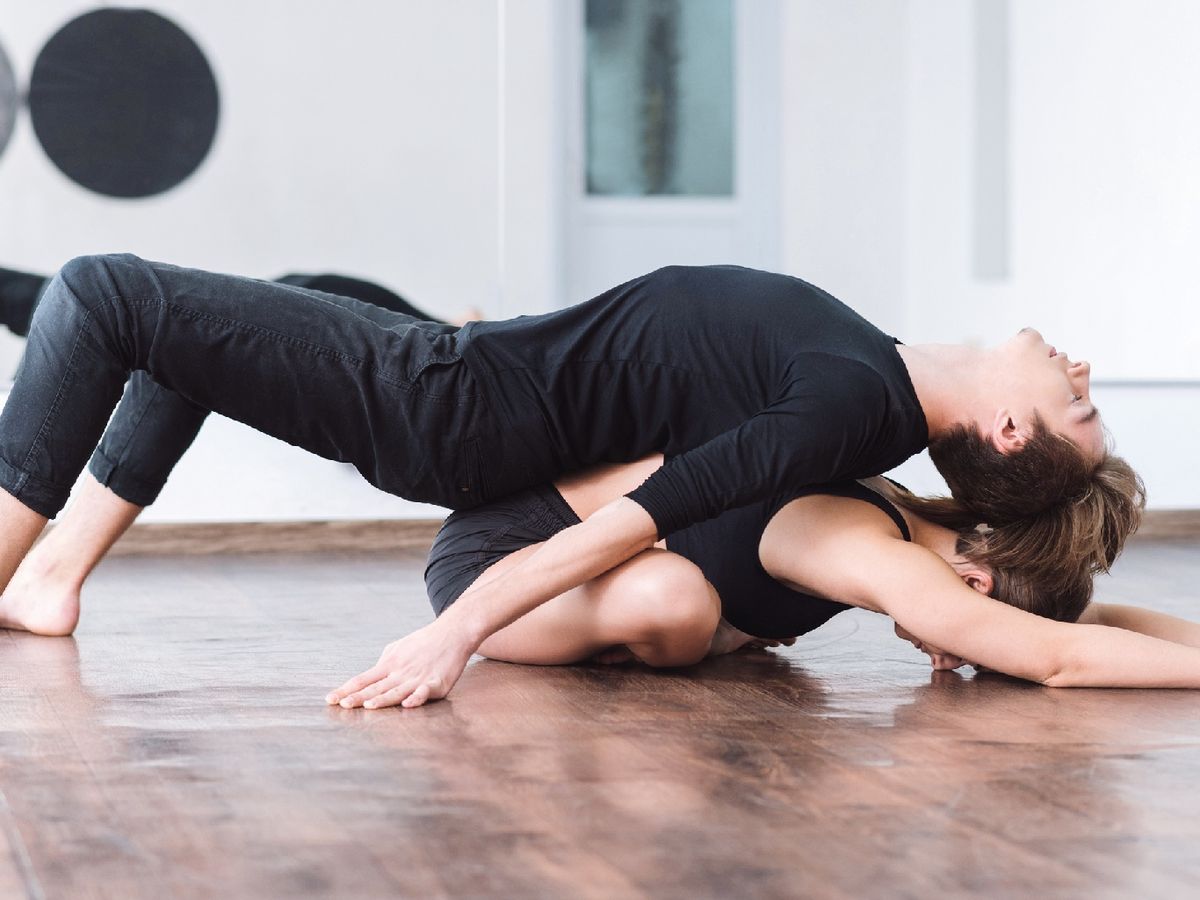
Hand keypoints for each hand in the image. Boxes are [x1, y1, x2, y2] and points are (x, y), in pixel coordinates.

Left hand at [326, 619, 475, 709]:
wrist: (453, 632)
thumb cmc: (425, 641)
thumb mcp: (398, 648)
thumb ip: (384, 663)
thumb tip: (371, 674)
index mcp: (389, 664)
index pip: (363, 679)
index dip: (346, 689)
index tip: (330, 699)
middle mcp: (400, 672)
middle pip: (376, 687)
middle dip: (358, 697)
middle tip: (343, 705)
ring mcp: (417, 677)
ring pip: (397, 691)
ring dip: (383, 699)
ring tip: (369, 706)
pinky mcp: (436, 682)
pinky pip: (424, 691)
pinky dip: (416, 698)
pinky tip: (408, 704)